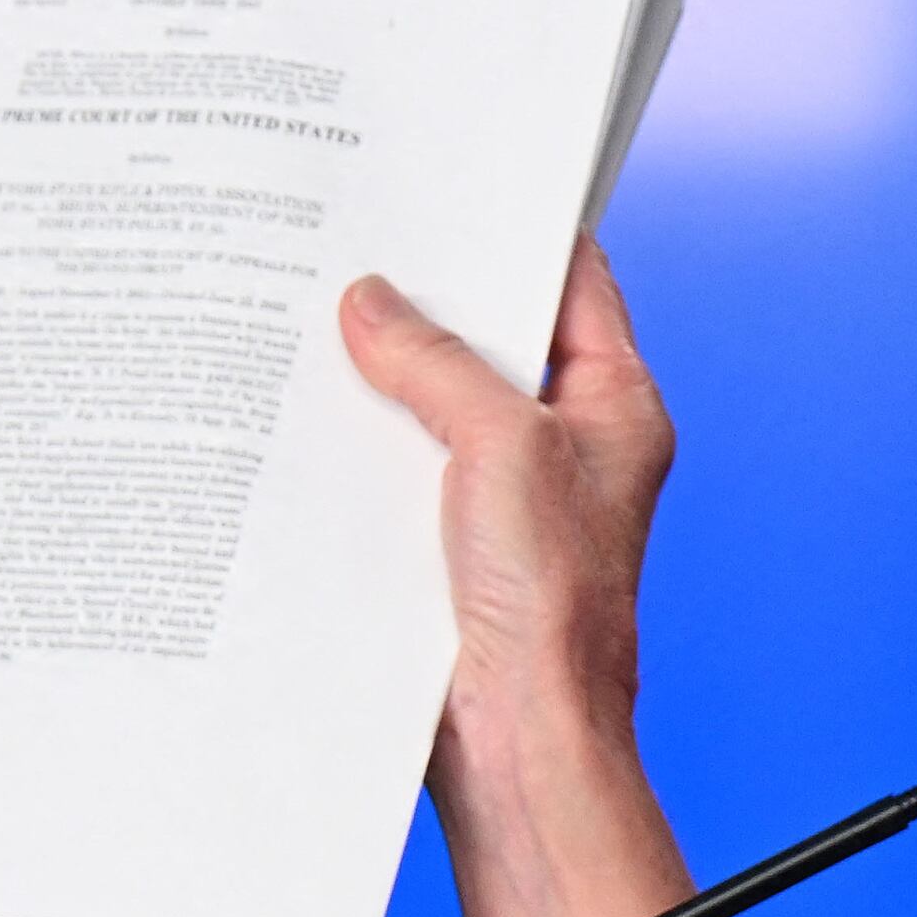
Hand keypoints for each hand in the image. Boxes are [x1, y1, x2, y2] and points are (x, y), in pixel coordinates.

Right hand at [338, 246, 749, 916]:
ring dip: (381, 370)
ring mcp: (507, 496)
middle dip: (425, 297)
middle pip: (491, 339)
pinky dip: (357, 439)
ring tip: (310, 310)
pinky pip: (399, 467)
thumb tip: (374, 302)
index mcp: (615, 405)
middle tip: (355, 238)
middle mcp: (566, 445)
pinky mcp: (449, 544)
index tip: (454, 176)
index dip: (516, 226)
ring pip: (436, 403)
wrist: (519, 740)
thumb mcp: (502, 448)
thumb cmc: (552, 608)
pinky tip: (301, 410)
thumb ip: (438, 364)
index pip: (574, 282)